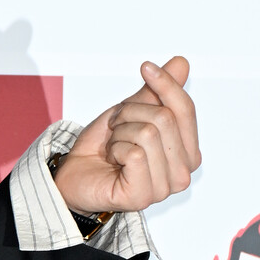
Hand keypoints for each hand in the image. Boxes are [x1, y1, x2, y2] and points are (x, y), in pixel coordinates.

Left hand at [52, 56, 200, 215]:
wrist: (73, 173)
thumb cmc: (104, 147)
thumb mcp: (130, 111)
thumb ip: (157, 91)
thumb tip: (181, 63)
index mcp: (187, 151)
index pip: (185, 109)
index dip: (166, 84)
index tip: (145, 67)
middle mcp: (182, 172)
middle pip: (164, 117)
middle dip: (129, 113)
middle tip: (115, 128)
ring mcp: (165, 188)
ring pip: (148, 133)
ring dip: (119, 133)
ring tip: (113, 147)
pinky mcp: (143, 196)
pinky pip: (134, 154)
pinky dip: (115, 149)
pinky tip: (112, 161)